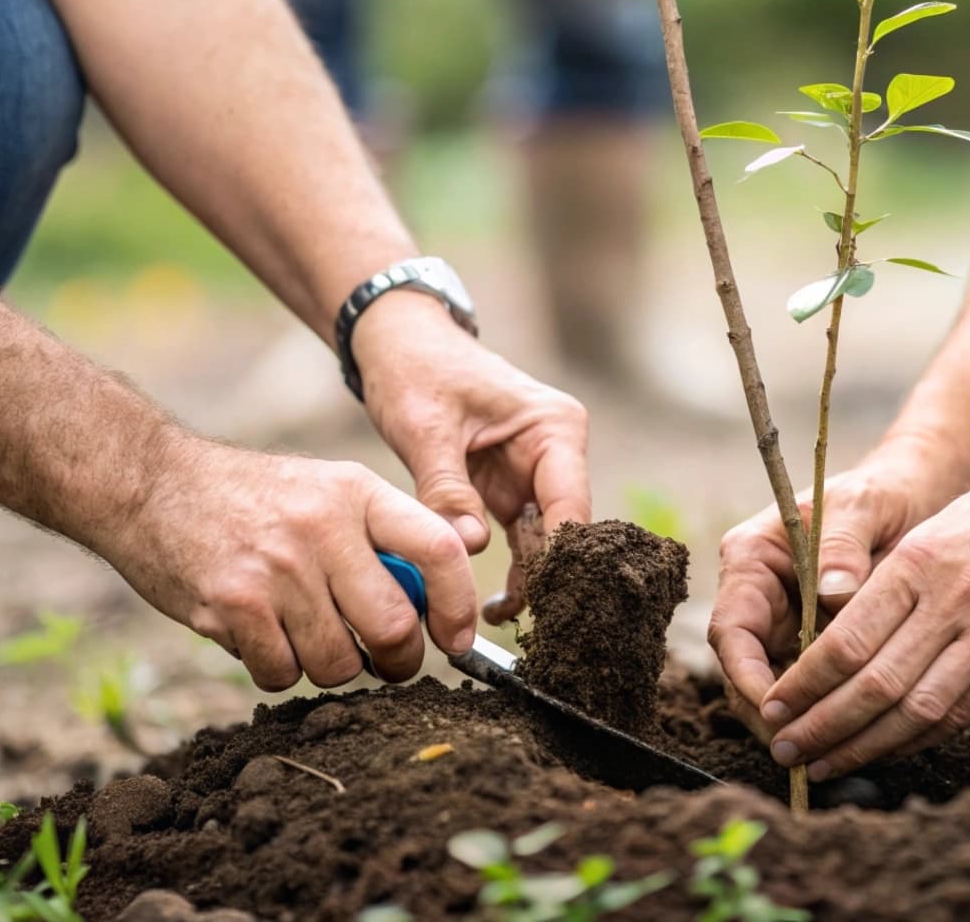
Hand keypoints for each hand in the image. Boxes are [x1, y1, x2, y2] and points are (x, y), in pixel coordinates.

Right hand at [116, 440, 472, 690]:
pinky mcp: (232, 604)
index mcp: (358, 492)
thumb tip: (433, 608)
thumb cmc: (254, 499)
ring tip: (306, 634)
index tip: (456, 640)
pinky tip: (261, 634)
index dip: (459, 606)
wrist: (152, 483)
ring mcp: (276, 568)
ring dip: (331, 667)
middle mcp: (323, 527)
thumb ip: (380, 540)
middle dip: (397, 661)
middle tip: (385, 661)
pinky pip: (281, 673)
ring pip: (338, 663)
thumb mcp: (328, 491)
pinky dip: (277, 669)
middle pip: (393, 627)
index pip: (440, 551)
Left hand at [349, 293, 590, 623]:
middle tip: (521, 626)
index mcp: (554, 428)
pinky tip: (489, 608)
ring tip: (494, 622)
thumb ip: (447, 487)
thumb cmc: (416, 368)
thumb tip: (468, 547)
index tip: (544, 601)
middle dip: (545, 578)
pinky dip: (508, 570)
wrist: (399, 343)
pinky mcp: (511, 490)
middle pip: (562, 530)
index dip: (560, 556)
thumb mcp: (425, 427)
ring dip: (526, 581)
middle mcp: (556, 452)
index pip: (570, 504)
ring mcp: (536, 473)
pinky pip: (518, 540)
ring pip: (543, 542)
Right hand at [710, 430, 969, 738]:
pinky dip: (830, 711)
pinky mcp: (813, 643)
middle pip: (746, 671)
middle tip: (807, 752)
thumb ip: (843, 545)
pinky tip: (857, 735)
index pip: (731, 631)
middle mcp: (758, 596)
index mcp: (751, 558)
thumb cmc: (881, 494)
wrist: (913, 496)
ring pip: (778, 688)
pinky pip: (813, 688)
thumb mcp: (863, 507)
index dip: (748, 678)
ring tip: (833, 754)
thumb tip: (832, 591)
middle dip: (773, 715)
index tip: (780, 713)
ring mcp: (784, 623)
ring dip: (802, 721)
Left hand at [756, 437, 969, 779]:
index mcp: (925, 559)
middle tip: (788, 750)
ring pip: (924, 708)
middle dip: (826, 726)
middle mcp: (960, 598)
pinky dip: (928, 734)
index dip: (807, 683)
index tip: (776, 706)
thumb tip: (847, 635)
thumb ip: (903, 578)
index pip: (850, 639)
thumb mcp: (949, 520)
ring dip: (871, 745)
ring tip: (830, 764)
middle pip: (878, 684)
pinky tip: (896, 747)